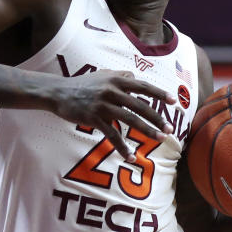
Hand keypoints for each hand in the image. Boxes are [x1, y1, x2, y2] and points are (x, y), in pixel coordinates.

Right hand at [50, 70, 176, 161]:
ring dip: (147, 131)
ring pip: (130, 120)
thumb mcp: (101, 75)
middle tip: (169, 130)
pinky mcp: (94, 118)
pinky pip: (112, 135)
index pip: (142, 86)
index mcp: (116, 79)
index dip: (159, 93)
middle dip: (157, 118)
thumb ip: (119, 75)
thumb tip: (135, 77)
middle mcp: (111, 91)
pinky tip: (131, 157)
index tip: (174, 101)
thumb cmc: (82, 84)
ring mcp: (103, 105)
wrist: (58, 92)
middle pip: (140, 106)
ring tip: (160, 139)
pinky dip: (122, 147)